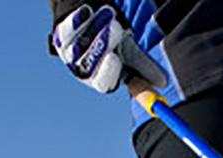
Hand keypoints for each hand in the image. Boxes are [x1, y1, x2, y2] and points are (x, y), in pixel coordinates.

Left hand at [52, 4, 166, 93]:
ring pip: (81, 42)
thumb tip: (162, 82)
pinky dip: (80, 18)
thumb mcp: (130, 52)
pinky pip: (69, 26)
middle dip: (104, 43)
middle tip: (117, 27)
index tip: (115, 58)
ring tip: (109, 14)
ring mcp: (70, 52)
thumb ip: (144, 67)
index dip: (108, 73)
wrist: (92, 17)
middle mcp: (83, 69)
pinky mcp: (61, 34)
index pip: (103, 83)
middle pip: (90, 62)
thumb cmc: (114, 40)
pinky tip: (89, 10)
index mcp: (101, 79)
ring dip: (96, 26)